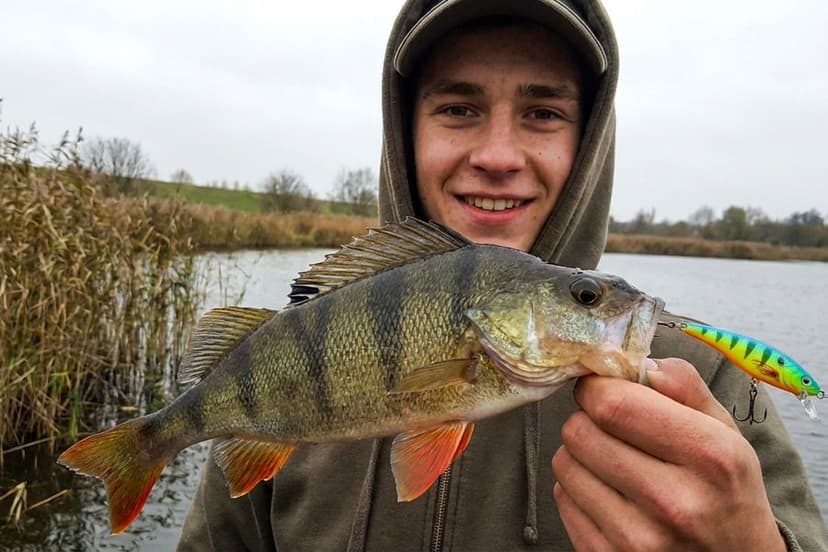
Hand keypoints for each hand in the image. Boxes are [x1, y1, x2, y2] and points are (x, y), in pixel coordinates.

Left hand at [551, 358, 785, 550]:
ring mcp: (638, 539)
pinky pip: (562, 499)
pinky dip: (578, 488)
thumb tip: (640, 362)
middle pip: (580, 431)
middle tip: (611, 427)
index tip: (602, 387)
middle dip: (588, 418)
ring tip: (615, 463)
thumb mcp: (726, 433)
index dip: (596, 387)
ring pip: (564, 463)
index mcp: (710, 457)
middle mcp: (674, 502)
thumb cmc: (726, 492)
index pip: (613, 404)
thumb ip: (685, 387)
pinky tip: (611, 495)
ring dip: (581, 454)